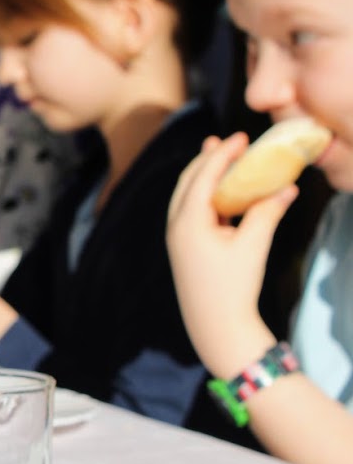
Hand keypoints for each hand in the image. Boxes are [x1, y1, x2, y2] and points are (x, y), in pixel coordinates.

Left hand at [167, 133, 286, 375]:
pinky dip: (204, 196)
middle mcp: (176, 227)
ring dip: (202, 176)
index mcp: (187, 222)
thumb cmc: (233, 286)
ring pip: (186, 197)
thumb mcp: (253, 246)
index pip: (202, 177)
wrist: (215, 326)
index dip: (221, 155)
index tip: (240, 136)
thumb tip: (287, 187)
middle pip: (187, 183)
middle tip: (223, 141)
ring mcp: (177, 238)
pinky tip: (221, 192)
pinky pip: (191, 212)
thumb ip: (267, 212)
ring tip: (218, 157)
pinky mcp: (184, 249)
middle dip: (205, 160)